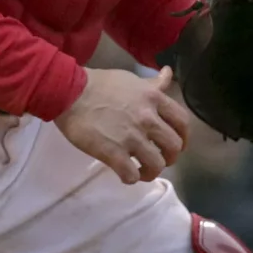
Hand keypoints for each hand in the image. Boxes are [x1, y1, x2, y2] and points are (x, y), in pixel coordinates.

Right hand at [56, 66, 191, 185]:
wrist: (69, 92)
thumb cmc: (98, 84)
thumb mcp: (131, 79)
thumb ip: (152, 83)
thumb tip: (168, 73)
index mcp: (154, 99)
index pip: (182, 122)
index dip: (183, 137)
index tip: (176, 143)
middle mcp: (148, 119)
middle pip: (173, 146)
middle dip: (170, 157)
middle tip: (159, 159)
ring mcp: (131, 137)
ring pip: (157, 164)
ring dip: (152, 172)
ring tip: (142, 172)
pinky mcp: (113, 153)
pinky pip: (131, 174)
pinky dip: (131, 179)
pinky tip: (125, 175)